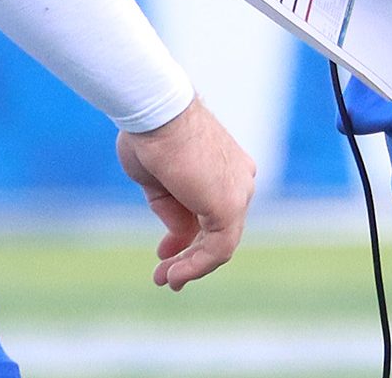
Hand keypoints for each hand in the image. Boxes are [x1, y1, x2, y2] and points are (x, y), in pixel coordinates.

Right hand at [114, 98, 255, 288]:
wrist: (155, 113)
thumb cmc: (151, 135)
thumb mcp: (159, 182)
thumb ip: (173, 210)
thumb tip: (179, 239)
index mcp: (228, 167)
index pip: (213, 212)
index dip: (189, 237)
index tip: (164, 250)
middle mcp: (240, 180)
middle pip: (219, 229)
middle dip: (190, 254)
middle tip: (165, 273)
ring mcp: (239, 193)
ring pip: (220, 243)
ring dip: (191, 266)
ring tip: (165, 279)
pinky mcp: (230, 207)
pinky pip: (218, 249)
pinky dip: (195, 265)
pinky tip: (173, 273)